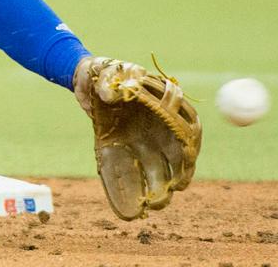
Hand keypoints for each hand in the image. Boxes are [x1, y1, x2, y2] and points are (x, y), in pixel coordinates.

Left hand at [72, 55, 200, 219]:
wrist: (89, 80)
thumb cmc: (106, 72)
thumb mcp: (107, 70)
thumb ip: (111, 79)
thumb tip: (109, 95)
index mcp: (167, 105)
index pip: (188, 130)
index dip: (188, 149)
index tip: (185, 163)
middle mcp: (162, 127)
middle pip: (179, 157)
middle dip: (177, 179)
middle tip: (166, 196)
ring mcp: (146, 140)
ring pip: (160, 169)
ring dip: (159, 188)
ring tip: (152, 205)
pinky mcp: (128, 149)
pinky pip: (134, 172)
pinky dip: (132, 187)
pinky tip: (129, 205)